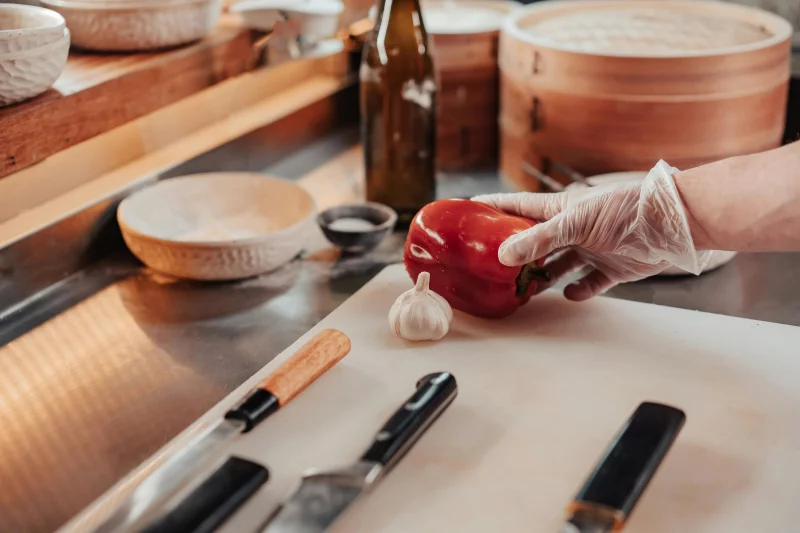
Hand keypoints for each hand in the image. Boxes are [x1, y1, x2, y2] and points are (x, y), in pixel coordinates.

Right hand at [473, 161, 709, 300]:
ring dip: (544, 277)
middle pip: (535, 241)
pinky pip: (588, 283)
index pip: (518, 206)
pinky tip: (570, 294)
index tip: (470, 209)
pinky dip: (578, 291)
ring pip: (558, 265)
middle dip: (516, 253)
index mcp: (560, 209)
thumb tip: (505, 255)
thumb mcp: (577, 222)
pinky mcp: (611, 268)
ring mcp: (591, 248)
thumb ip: (541, 239)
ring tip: (526, 289)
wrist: (672, 225)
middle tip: (493, 265)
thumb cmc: (625, 210)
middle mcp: (572, 229)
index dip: (495, 207)